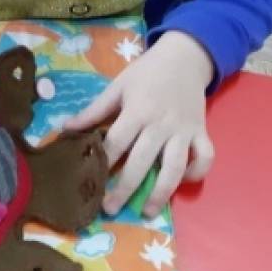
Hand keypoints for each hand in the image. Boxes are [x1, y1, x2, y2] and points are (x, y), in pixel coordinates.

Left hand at [66, 31, 214, 216]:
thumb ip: (94, 110)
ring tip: (148, 212)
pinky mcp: (202, 132)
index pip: (117, 143)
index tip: (89, 182)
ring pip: (175, 167)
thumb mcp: (118, 86)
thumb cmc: (146, 73)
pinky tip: (182, 182)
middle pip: (142, 162)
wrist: (184, 57)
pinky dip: (197, 172)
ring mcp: (184, 130)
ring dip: (161, 192)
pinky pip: (205, 157)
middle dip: (125, 188)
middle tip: (109, 209)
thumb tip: (66, 129)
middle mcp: (161, 124)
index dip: (102, 162)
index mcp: (138, 111)